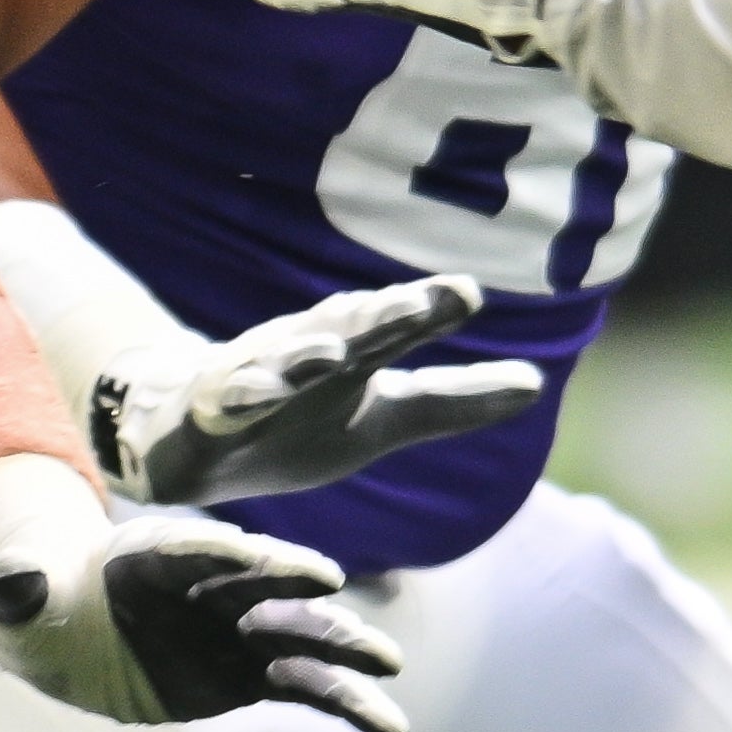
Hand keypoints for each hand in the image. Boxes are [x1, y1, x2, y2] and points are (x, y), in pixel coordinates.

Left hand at [0, 508, 409, 731]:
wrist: (76, 630)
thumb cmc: (47, 603)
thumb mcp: (24, 594)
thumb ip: (20, 588)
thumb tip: (10, 586)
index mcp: (160, 555)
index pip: (203, 553)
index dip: (241, 556)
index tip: (273, 560)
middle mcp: (214, 586)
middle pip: (265, 586)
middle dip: (298, 592)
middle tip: (335, 595)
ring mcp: (242, 629)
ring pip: (302, 637)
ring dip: (343, 648)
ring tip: (387, 664)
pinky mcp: (257, 672)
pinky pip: (310, 689)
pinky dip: (348, 706)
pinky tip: (391, 727)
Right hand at [91, 275, 544, 505]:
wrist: (194, 437)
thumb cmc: (299, 418)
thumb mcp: (382, 418)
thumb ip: (453, 401)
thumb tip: (538, 385)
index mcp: (351, 355)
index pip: (395, 328)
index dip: (428, 310)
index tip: (467, 293)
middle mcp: (304, 355)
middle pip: (345, 331)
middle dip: (378, 316)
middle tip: (418, 305)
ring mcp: (253, 380)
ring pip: (280, 362)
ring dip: (304, 354)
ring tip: (333, 351)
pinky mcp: (208, 413)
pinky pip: (221, 404)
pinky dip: (232, 398)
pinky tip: (242, 396)